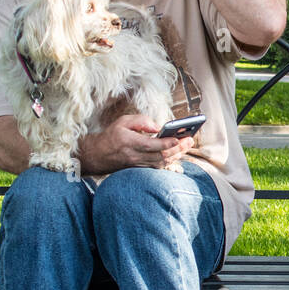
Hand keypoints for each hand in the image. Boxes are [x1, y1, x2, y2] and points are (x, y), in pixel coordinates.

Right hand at [78, 114, 193, 173]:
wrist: (98, 155)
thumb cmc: (112, 136)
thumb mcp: (123, 121)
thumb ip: (141, 121)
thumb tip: (158, 126)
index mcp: (129, 143)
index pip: (152, 145)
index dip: (167, 143)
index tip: (180, 138)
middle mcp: (135, 156)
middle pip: (161, 156)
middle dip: (178, 149)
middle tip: (190, 141)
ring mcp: (138, 164)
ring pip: (162, 163)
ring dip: (176, 155)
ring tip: (187, 146)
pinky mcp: (141, 169)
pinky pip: (158, 166)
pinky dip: (170, 160)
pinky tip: (178, 153)